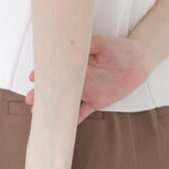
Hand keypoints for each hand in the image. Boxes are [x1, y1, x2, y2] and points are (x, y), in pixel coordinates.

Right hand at [25, 34, 149, 120]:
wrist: (139, 60)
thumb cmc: (120, 48)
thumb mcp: (101, 43)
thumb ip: (86, 45)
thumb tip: (70, 45)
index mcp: (78, 63)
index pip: (57, 69)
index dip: (44, 73)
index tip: (32, 76)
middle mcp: (79, 78)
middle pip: (57, 87)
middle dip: (42, 92)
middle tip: (29, 97)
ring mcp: (87, 91)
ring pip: (65, 101)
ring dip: (53, 106)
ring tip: (37, 111)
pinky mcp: (97, 101)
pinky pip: (82, 112)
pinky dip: (72, 119)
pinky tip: (61, 125)